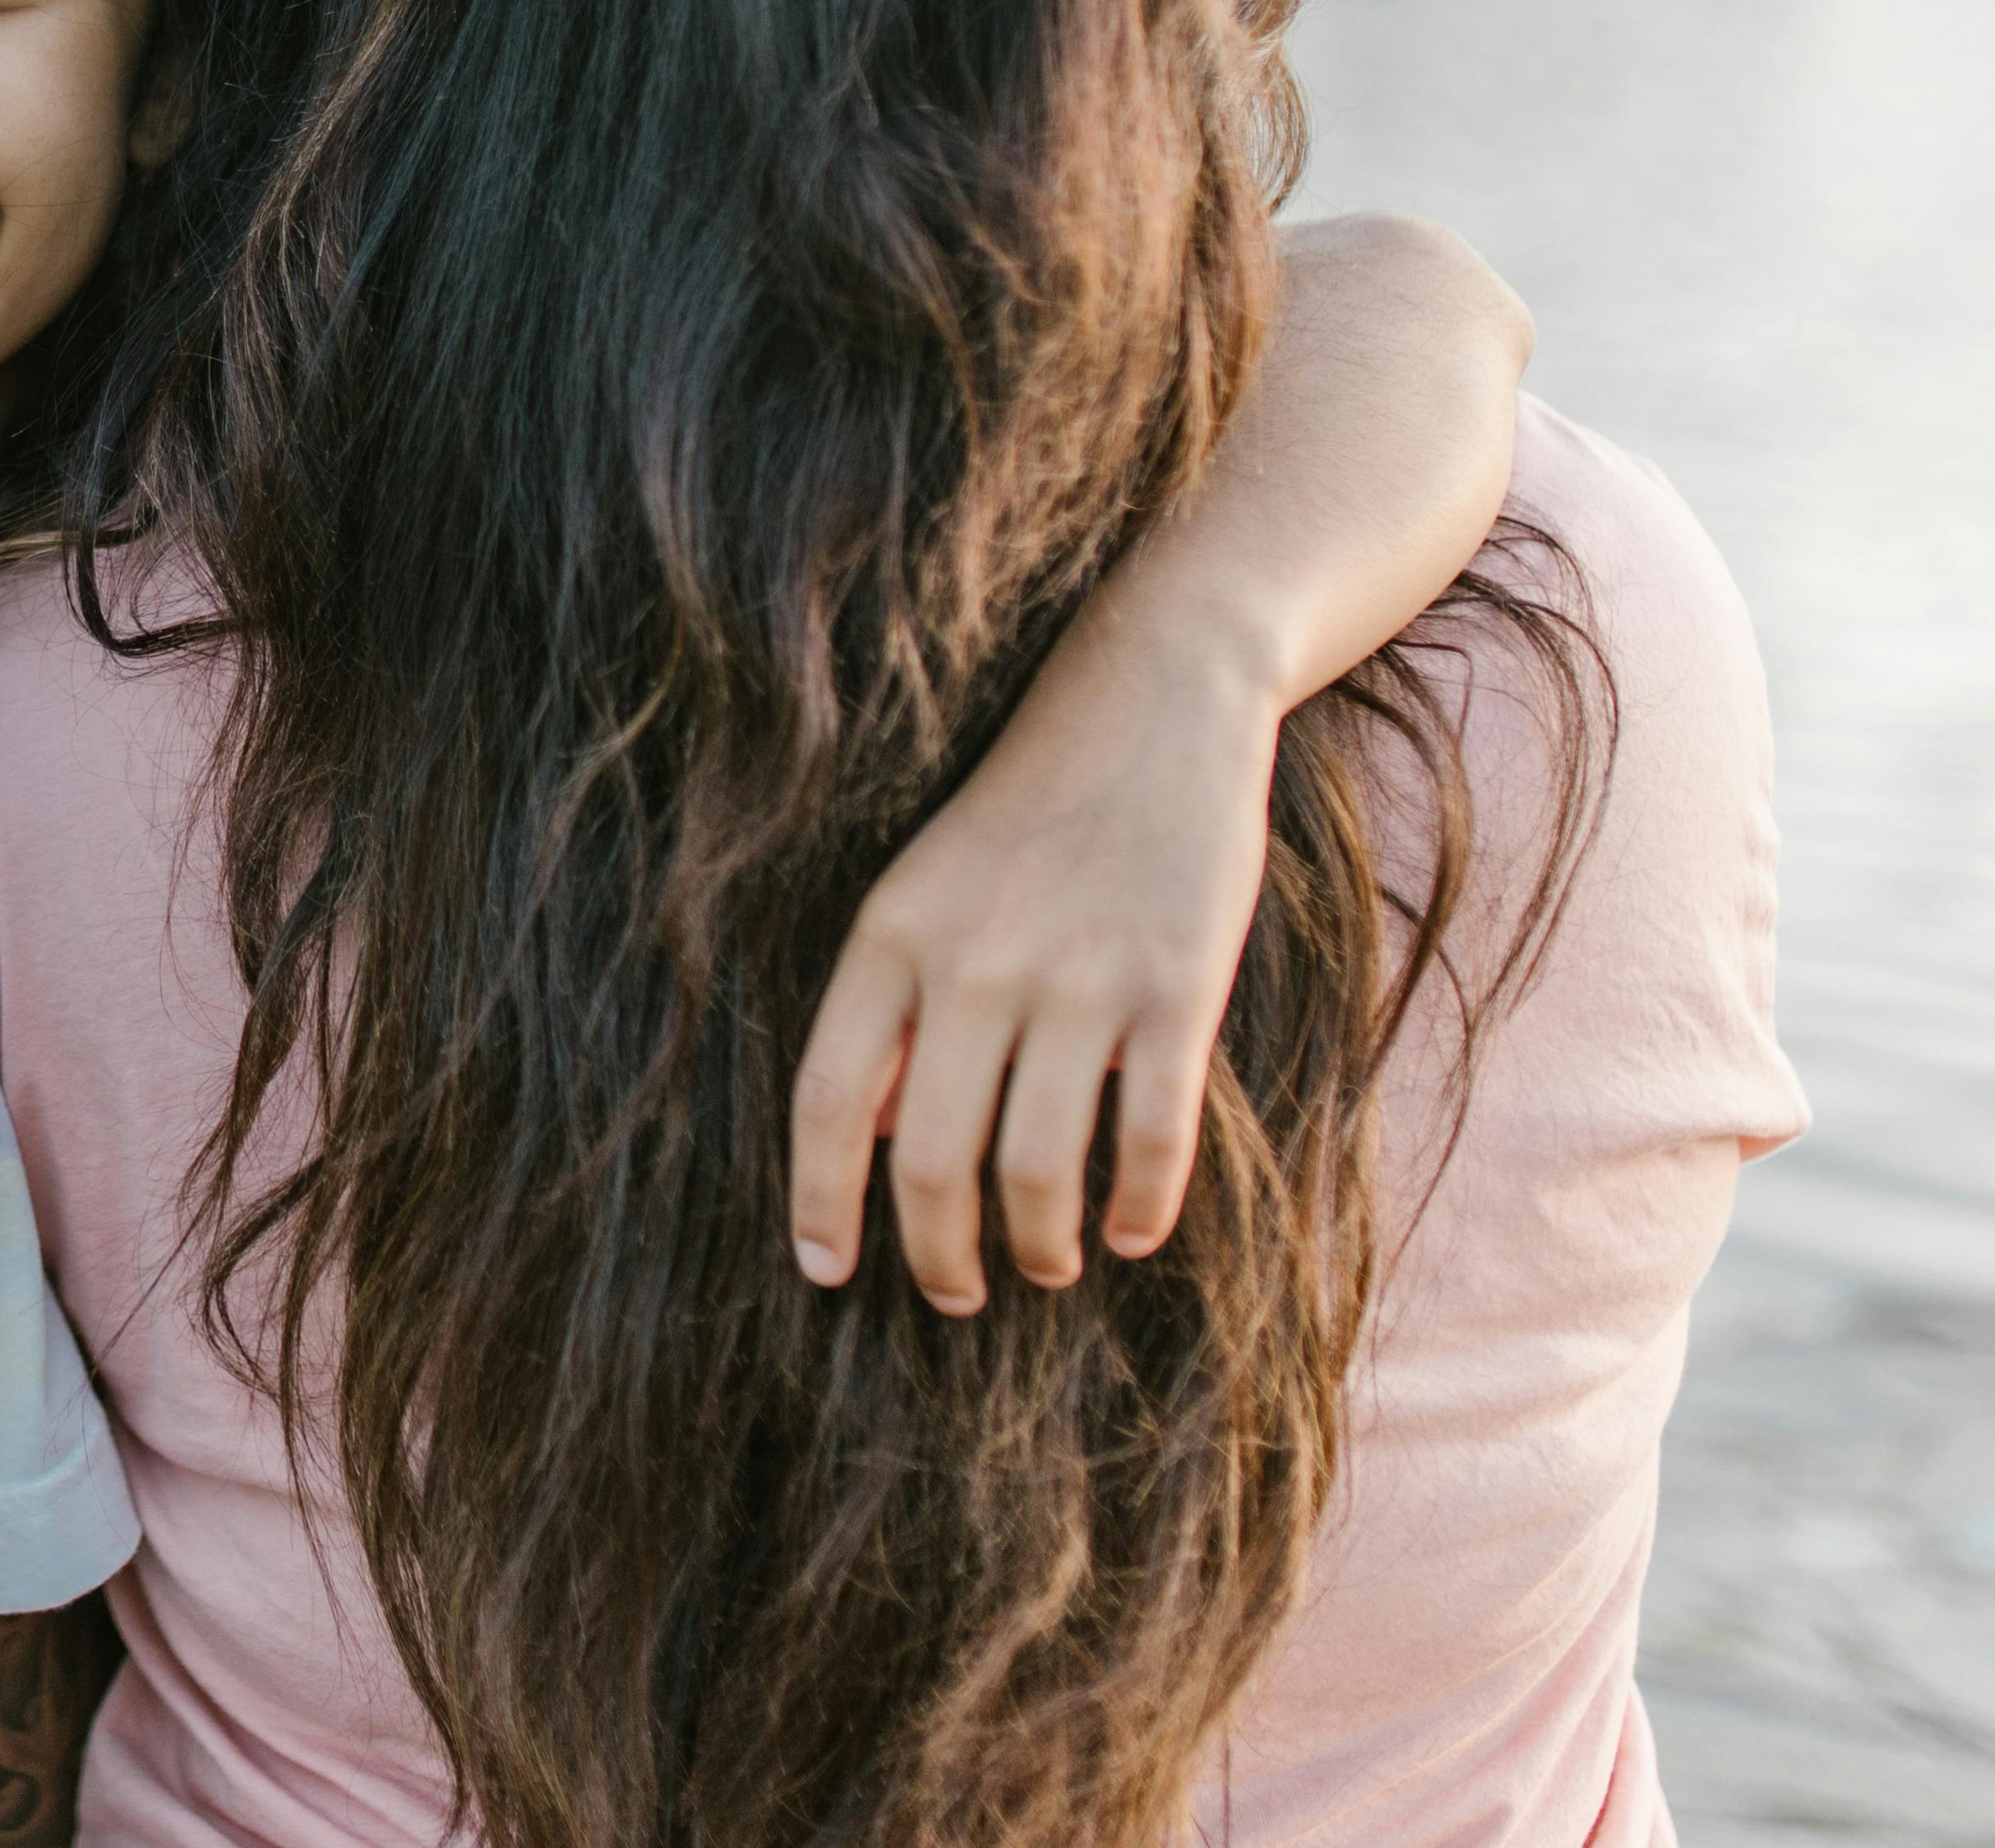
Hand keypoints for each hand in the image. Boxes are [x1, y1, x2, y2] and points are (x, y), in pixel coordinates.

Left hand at [785, 631, 1278, 1310]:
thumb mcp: (923, 888)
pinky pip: (1152, 1139)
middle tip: (956, 1295)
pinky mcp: (1174, 989)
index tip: (825, 1270)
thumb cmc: (1025, 808)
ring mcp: (1077, 980)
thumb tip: (877, 1137)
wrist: (1151, 698)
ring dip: (1038, 1246)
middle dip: (940, 1255)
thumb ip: (895, 1005)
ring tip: (1046, 1266)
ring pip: (1038, 1172)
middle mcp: (973, 966)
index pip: (830, 1100)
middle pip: (933, 1161)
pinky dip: (1142, 1208)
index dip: (820, 1200)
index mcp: (891, 936)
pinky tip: (1134, 1232)